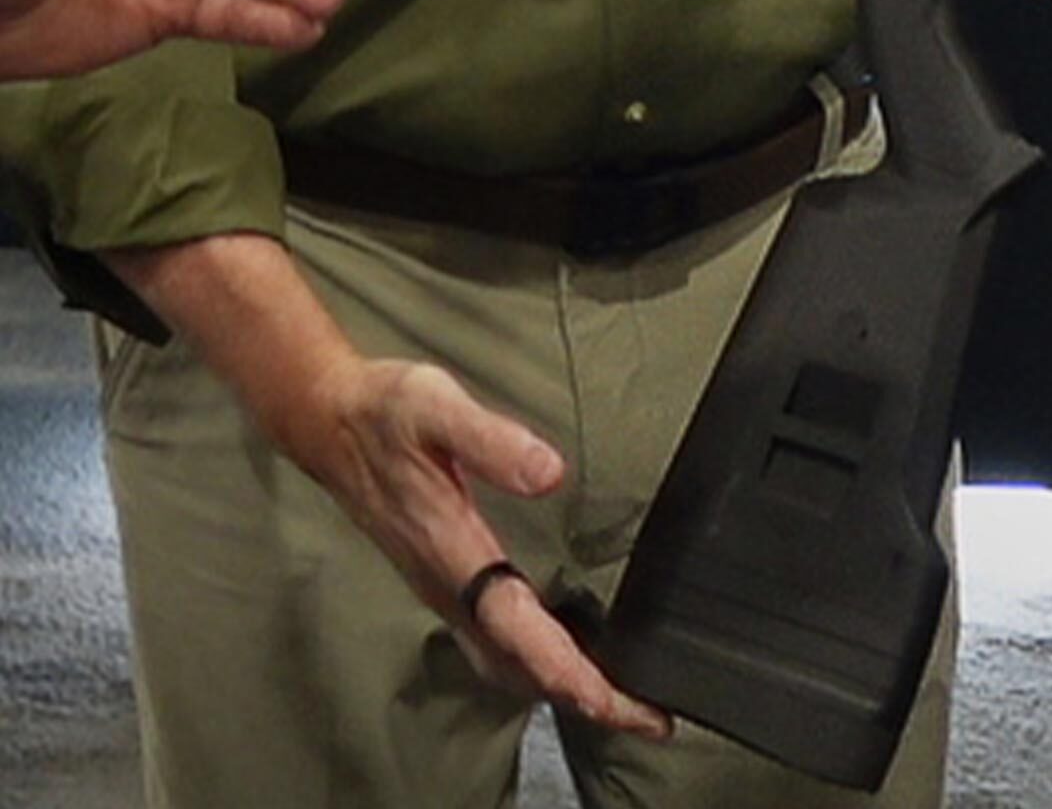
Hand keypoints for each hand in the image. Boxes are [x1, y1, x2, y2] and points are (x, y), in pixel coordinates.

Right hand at [105, 233, 672, 740]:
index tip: (617, 702)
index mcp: (451, 551)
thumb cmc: (385, 411)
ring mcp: (443, 586)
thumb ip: (492, 440)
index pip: (518, 628)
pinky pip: (496, 639)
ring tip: (621, 699)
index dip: (568, 671)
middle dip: (584, 697)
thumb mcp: (436, 407)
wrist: (326, 420)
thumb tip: (550, 474)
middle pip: (520, 664)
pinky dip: (536, 662)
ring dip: (562, 685)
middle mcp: (447, 583)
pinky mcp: (444, 576)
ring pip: (507, 658)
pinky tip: (564, 655)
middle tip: (649, 719)